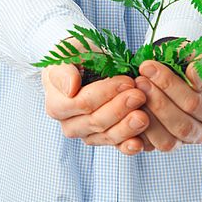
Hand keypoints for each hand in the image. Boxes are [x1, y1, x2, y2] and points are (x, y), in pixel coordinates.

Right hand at [41, 37, 149, 155]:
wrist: (89, 65)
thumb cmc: (78, 57)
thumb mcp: (68, 55)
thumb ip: (64, 71)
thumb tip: (71, 88)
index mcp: (57, 104)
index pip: (82, 103)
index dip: (105, 94)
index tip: (126, 81)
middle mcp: (70, 124)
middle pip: (96, 121)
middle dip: (120, 109)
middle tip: (140, 95)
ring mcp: (87, 134)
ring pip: (107, 136)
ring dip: (127, 127)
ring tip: (143, 116)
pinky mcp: (104, 139)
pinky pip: (115, 146)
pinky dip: (128, 146)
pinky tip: (139, 143)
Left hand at [130, 52, 201, 152]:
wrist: (172, 71)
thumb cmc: (187, 63)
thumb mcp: (200, 56)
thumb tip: (194, 79)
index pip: (194, 103)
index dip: (169, 85)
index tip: (148, 66)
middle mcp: (200, 131)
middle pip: (181, 126)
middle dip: (157, 102)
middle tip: (139, 81)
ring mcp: (181, 142)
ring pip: (166, 142)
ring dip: (147, 118)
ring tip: (134, 94)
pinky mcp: (161, 146)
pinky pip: (149, 148)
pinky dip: (136, 133)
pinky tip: (128, 112)